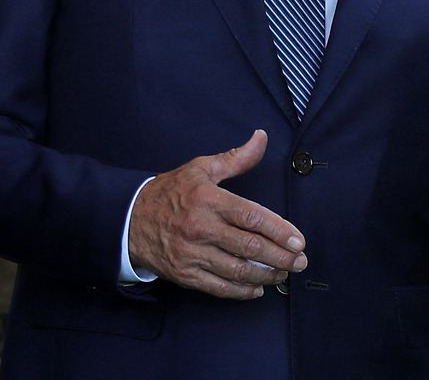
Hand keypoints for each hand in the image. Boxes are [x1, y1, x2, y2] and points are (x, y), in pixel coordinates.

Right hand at [128, 129, 307, 299]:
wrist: (129, 219)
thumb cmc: (170, 192)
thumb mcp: (201, 168)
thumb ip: (236, 158)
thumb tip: (261, 138)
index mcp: (208, 199)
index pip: (252, 217)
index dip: (279, 230)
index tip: (298, 240)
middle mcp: (201, 228)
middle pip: (250, 247)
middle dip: (281, 257)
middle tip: (299, 261)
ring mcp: (192, 254)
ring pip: (238, 271)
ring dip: (267, 276)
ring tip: (283, 274)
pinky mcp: (185, 274)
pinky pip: (219, 288)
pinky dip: (242, 291)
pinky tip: (257, 288)